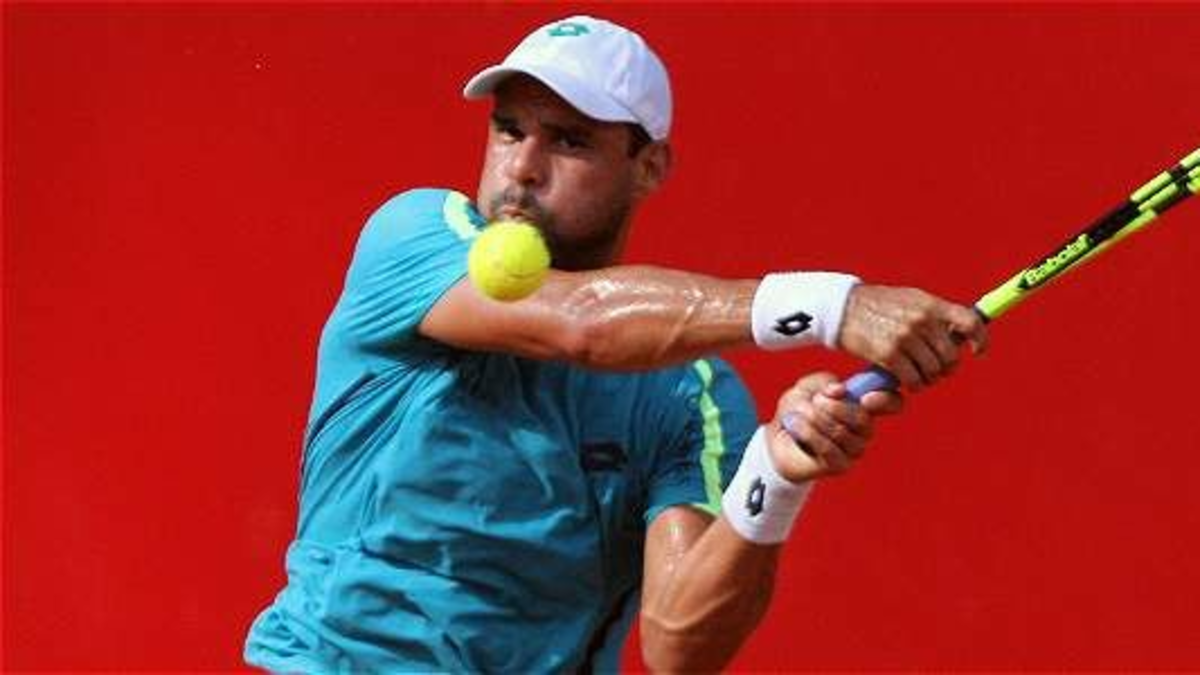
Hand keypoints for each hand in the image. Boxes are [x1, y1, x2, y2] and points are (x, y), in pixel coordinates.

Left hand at [766, 372, 902, 482]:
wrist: (778, 438)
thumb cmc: (797, 410)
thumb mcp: (805, 387)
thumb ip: (823, 382)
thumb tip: (840, 390)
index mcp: (863, 405)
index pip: (893, 403)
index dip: (886, 399)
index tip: (865, 397)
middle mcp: (864, 429)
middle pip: (863, 419)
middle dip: (836, 407)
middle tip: (815, 400)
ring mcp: (854, 449)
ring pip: (842, 433)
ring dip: (815, 419)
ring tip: (797, 414)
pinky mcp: (839, 465)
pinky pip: (828, 449)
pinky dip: (809, 434)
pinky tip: (795, 425)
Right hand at [837, 285, 988, 389]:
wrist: (842, 308)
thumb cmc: (877, 305)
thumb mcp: (910, 299)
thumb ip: (934, 314)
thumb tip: (960, 333)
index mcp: (930, 305)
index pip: (969, 322)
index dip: (980, 339)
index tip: (977, 351)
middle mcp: (921, 321)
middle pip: (951, 356)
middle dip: (946, 368)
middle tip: (935, 370)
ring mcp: (905, 338)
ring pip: (933, 372)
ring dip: (928, 378)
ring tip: (918, 374)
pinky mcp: (889, 355)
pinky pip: (913, 380)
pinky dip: (913, 385)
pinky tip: (907, 381)